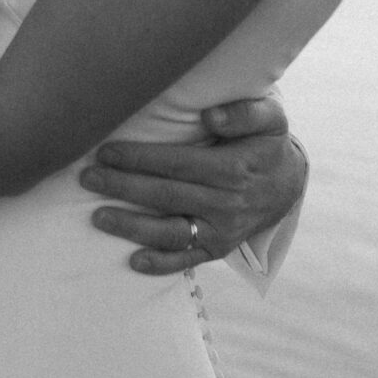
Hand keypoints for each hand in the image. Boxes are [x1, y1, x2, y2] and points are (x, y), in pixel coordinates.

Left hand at [78, 94, 306, 273]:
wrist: (289, 185)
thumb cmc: (268, 144)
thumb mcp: (271, 118)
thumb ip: (246, 112)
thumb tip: (210, 116)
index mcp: (233, 169)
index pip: (177, 164)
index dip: (140, 158)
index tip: (106, 151)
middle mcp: (226, 204)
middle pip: (166, 196)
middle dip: (123, 187)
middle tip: (88, 178)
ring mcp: (222, 231)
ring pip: (172, 232)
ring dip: (132, 227)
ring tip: (98, 217)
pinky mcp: (219, 249)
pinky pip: (188, 260)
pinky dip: (161, 264)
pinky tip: (133, 261)